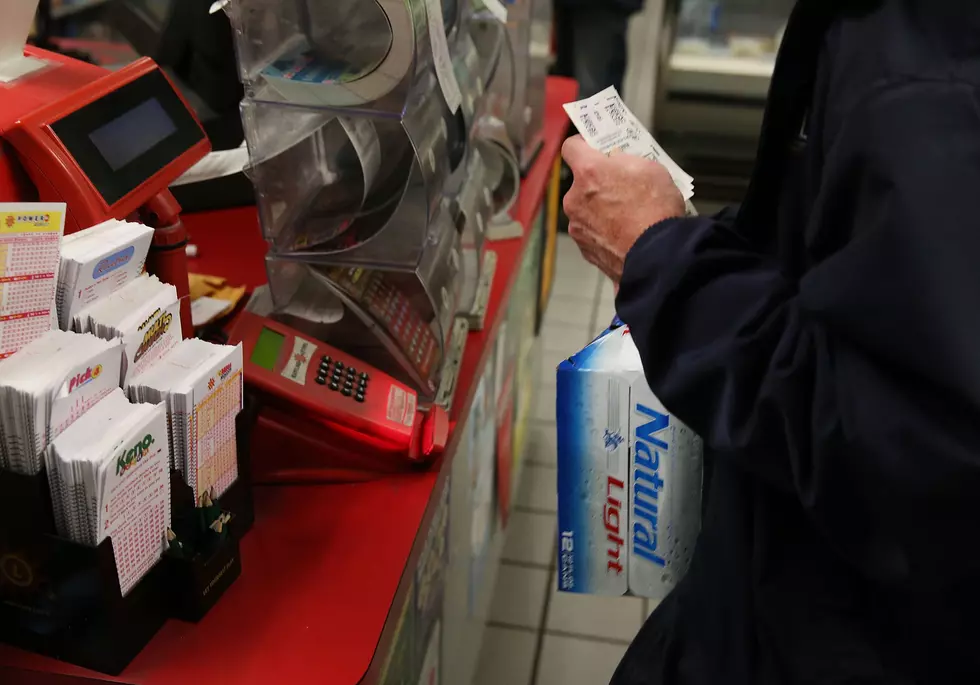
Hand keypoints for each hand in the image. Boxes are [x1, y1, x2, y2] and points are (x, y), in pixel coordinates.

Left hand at [561, 136, 684, 282]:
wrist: (657, 256)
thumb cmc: (656, 209)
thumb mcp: (650, 168)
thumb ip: (626, 161)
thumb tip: (616, 162)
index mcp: (589, 172)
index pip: (571, 147)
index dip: (584, 145)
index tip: (595, 148)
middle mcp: (575, 198)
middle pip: (581, 183)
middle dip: (597, 184)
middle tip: (622, 188)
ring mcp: (577, 226)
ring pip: (585, 210)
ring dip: (600, 210)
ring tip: (627, 217)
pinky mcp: (584, 249)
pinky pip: (592, 233)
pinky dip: (604, 232)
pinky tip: (625, 235)